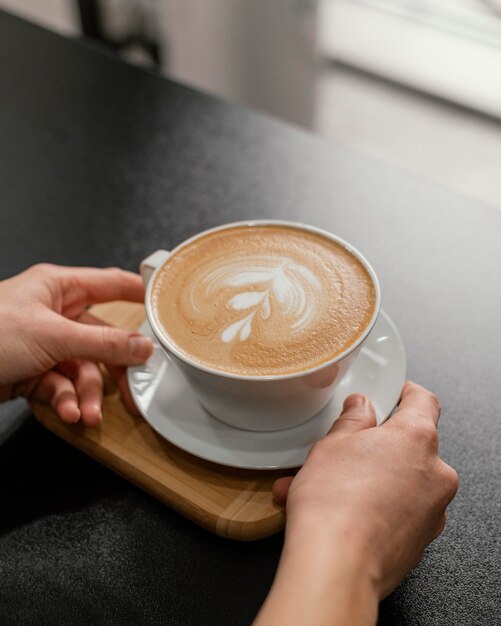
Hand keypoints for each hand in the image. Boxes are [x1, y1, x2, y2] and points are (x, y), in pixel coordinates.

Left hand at [0, 264, 152, 425]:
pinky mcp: (33, 371)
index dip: (140, 292)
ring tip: (85, 415)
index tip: (167, 304)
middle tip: (132, 390)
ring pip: (83, 369)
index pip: (110, 283)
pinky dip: (65, 401)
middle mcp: (54, 313)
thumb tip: (142, 346)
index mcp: (58, 288)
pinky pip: (62, 386)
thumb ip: (103, 343)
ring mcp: (44, 344)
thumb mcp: (52, 336)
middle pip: (102, 338)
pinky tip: (65, 413)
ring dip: (86, 395)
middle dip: (113, 369)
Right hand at [255, 382, 457, 625]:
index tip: (393, 395)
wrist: (336, 567)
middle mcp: (435, 473)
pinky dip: (371, 506)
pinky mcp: (420, 540)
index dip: (405, 393)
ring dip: (364, 478)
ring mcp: (432, 510)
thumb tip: (361, 409)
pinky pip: (396, 510)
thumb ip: (352, 420)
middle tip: (341, 449)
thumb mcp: (332, 444)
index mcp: (417, 438)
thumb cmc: (335, 505)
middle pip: (408, 445)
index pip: (423, 401)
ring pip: (398, 481)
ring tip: (321, 486)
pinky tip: (335, 510)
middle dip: (373, 446)